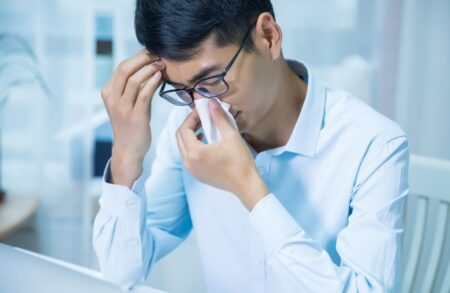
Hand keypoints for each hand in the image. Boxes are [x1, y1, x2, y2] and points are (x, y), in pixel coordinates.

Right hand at [101, 49, 164, 186]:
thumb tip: (148, 67)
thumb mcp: (126, 103)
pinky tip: (160, 77)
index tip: (151, 52)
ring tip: (161, 64)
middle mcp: (112, 98)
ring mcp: (122, 108)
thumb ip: (131, 87)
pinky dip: (152, 82)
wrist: (128, 149)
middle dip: (142, 58)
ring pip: (133, 79)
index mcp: (108, 92)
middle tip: (157, 54)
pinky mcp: (135, 116)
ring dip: (149, 68)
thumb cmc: (130, 125)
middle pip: (125, 69)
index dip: (137, 57)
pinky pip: (144, 94)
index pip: (121, 67)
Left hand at [176, 99, 268, 209]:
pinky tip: (205, 141)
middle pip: (180, 137)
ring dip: (190, 135)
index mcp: (195, 153)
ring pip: (183, 147)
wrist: (246, 185)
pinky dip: (193, 146)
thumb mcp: (231, 136)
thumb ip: (219, 118)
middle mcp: (189, 163)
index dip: (191, 117)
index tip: (201, 111)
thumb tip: (212, 103)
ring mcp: (192, 170)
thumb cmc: (240, 162)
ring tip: (204, 127)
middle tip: (201, 117)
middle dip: (189, 124)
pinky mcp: (197, 175)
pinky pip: (188, 157)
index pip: (184, 129)